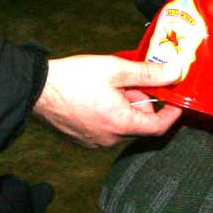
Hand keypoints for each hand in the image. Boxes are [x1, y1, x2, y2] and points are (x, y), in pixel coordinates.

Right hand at [32, 54, 182, 147]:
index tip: (176, 99)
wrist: (37, 90)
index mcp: (121, 124)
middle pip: (139, 125)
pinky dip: (110, 116)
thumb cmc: (74, 78)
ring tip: (111, 87)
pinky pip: (106, 130)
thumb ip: (149, 73)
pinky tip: (97, 98)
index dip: (172, 113)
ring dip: (125, 109)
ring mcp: (95, 143)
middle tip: (133, 82)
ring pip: (122, 127)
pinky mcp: (83, 142)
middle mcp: (110, 140)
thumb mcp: (116, 69)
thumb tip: (176, 72)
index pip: (159, 127)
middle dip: (142, 104)